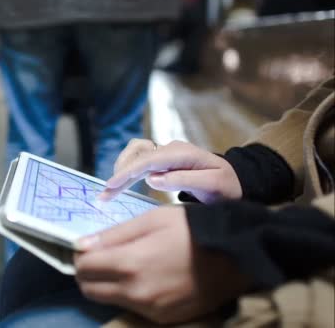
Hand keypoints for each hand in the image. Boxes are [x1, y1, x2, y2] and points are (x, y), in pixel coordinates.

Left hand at [74, 207, 248, 323]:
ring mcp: (149, 309)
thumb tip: (81, 245)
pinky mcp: (163, 318)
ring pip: (108, 300)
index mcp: (130, 264)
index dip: (80, 256)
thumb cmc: (191, 229)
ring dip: (105, 284)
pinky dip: (127, 294)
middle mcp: (135, 292)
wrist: (235, 257)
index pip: (83, 268)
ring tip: (122, 266)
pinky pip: (131, 307)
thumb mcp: (151, 220)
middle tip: (99, 257)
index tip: (87, 247)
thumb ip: (113, 234)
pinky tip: (142, 278)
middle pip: (89, 289)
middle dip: (87, 273)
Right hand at [99, 140, 241, 203]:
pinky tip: (121, 183)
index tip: (110, 186)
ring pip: (135, 153)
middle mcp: (171, 149)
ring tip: (111, 189)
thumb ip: (183, 180)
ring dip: (121, 168)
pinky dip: (128, 169)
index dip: (127, 172)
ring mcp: (166, 152)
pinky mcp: (163, 160)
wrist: (237, 180)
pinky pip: (140, 160)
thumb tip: (151, 179)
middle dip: (119, 171)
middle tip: (105, 193)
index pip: (148, 160)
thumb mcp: (212, 186)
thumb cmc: (227, 186)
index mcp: (182, 153)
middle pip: (137, 152)